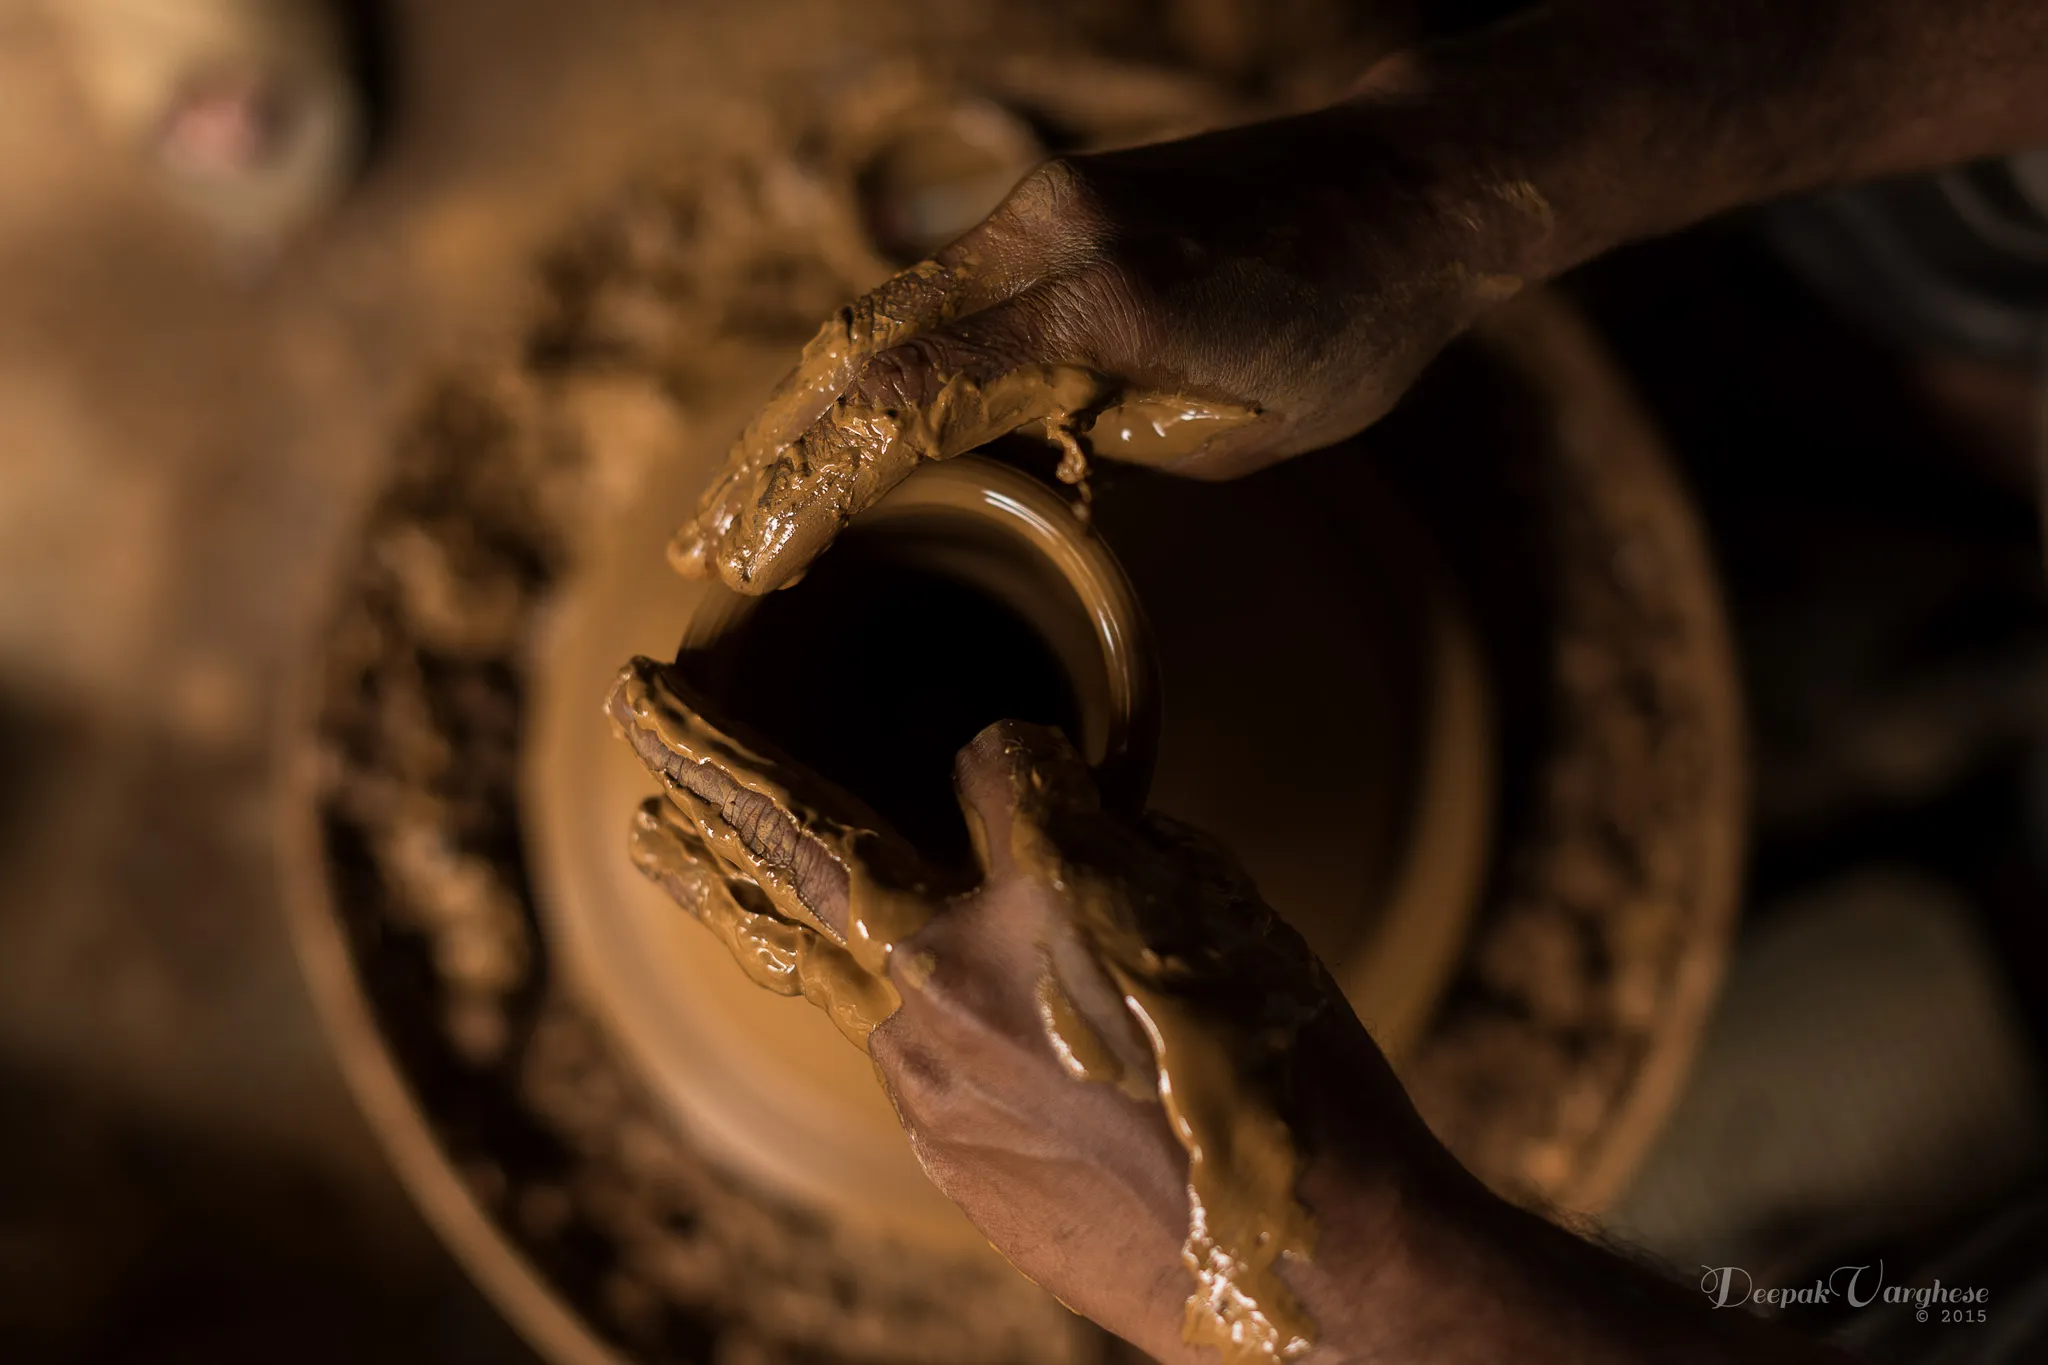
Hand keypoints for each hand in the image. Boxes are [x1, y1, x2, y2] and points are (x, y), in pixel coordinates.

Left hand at [606, 656, 1439, 1362]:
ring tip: (672, 844)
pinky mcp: (965, 1178)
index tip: (656, 690)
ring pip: (828, 977)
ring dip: (747, 900)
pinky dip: (892, 999)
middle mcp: (921, 1019)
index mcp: (963, 933)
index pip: (820, 806)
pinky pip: (912, 1058)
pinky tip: (908, 982)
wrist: (1306, 1265)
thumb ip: (1071, 821)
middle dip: (690, 809)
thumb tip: (1015, 784)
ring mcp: (933, 1109)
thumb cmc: (1267, 1054)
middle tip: (630, 742)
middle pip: (775, 895)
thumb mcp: (1186, 885)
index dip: (741, 741)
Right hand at [668, 91, 1550, 594]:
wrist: (1409, 184)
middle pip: (863, 349)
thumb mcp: (1247, 431)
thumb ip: (1107, 439)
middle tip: (700, 546)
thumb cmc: (1356, 326)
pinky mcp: (1047, 206)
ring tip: (737, 503)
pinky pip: (927, 294)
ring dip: (802, 414)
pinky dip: (862, 372)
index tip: (751, 561)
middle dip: (773, 457)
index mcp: (1104, 303)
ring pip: (879, 314)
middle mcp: (1049, 235)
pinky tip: (824, 434)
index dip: (816, 484)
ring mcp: (1040, 208)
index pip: (910, 396)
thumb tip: (1009, 454)